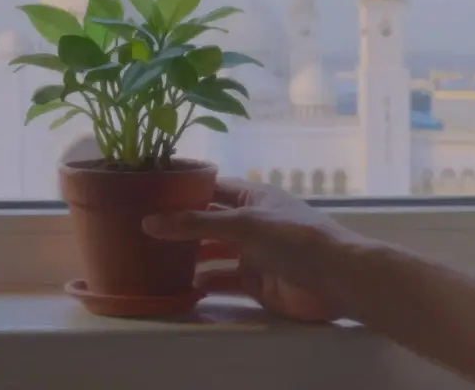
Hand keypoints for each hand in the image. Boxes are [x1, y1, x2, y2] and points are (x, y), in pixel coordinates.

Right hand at [142, 178, 377, 321]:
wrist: (336, 278)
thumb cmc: (293, 237)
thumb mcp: (243, 224)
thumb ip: (196, 224)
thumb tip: (148, 222)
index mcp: (251, 196)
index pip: (210, 187)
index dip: (181, 189)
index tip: (145, 192)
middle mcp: (249, 221)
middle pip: (207, 222)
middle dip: (179, 226)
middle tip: (138, 230)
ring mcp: (252, 253)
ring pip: (212, 252)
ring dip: (187, 256)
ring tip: (151, 259)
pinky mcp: (254, 282)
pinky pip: (222, 280)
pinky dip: (203, 283)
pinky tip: (179, 287)